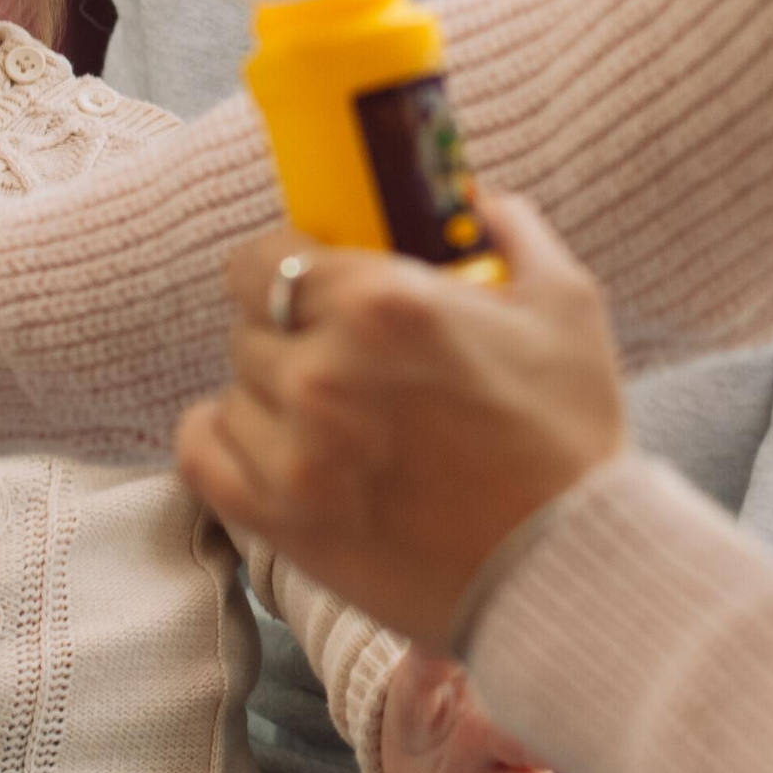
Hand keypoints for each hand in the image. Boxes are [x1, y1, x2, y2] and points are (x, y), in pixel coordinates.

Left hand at [175, 197, 626, 650]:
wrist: (570, 571)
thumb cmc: (571, 440)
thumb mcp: (566, 307)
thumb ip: (511, 233)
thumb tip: (476, 201)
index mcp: (383, 303)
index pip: (264, 257)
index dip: (283, 267)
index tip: (310, 287)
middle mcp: (324, 371)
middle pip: (250, 326)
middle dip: (291, 336)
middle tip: (342, 364)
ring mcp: (294, 452)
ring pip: (233, 391)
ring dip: (270, 398)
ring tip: (330, 421)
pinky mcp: (280, 521)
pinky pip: (200, 453)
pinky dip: (225, 444)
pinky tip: (270, 447)